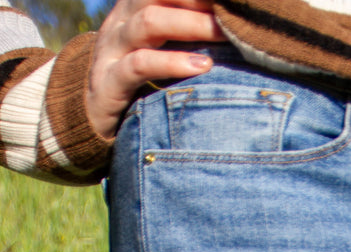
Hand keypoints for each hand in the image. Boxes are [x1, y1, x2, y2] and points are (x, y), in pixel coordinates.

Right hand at [85, 0, 225, 138]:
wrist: (93, 117)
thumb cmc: (142, 81)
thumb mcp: (162, 49)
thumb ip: (188, 34)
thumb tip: (234, 29)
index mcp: (136, 7)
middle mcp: (123, 21)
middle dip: (197, 0)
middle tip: (233, 10)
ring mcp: (113, 49)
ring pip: (149, 22)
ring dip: (190, 24)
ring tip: (222, 32)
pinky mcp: (109, 82)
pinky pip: (140, 64)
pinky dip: (171, 63)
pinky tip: (201, 66)